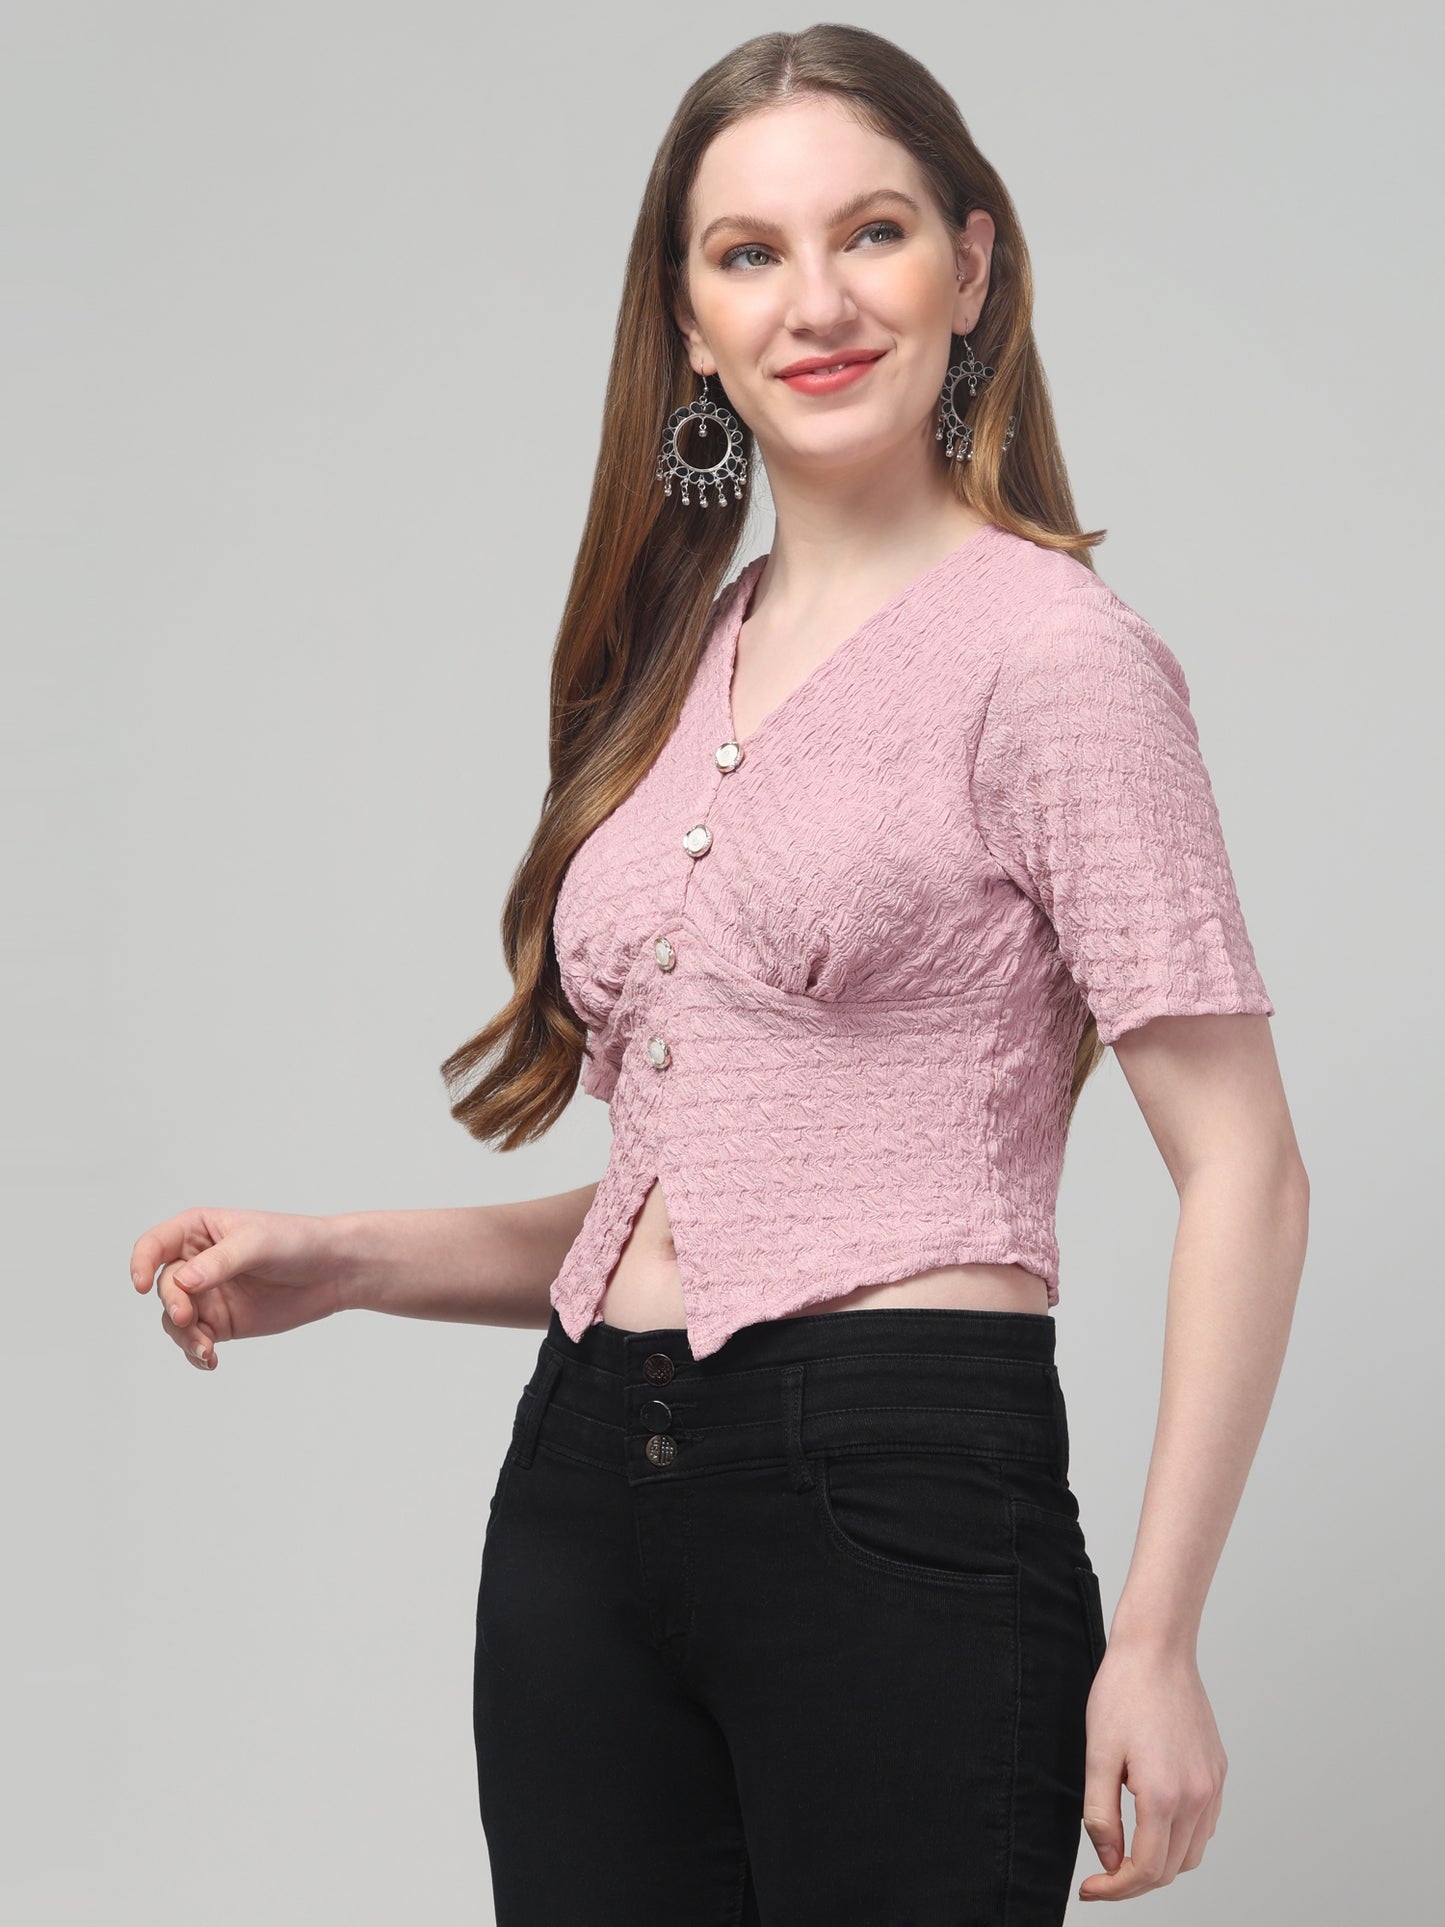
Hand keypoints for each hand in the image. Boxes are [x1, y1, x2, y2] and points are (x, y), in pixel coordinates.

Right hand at [129, 1205, 345, 1372]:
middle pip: (164, 1286)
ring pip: (174, 1319)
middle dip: (173, 1304)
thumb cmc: (296, 1241)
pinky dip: (196, 1353)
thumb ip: (220, 1262)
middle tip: (188, 1319)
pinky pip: (195, 1340)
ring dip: (183, 1337)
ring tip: (207, 1349)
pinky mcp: (221, 1322)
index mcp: (198, 1231)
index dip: (141, 1262)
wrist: (333, 1270)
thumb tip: (184, 1282)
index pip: (155, 1245)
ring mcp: (207, 1295)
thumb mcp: (258, 1243)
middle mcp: (195, 1263)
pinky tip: (211, 1361)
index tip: (140, 1285)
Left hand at [1078, 1637, 1226, 1900]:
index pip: (1146, 1870)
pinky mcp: (1218, 1772)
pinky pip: (1204, 1825)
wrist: (1158, 1648)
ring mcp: (1213, 1785)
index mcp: (1164, 1796)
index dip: (1115, 1889)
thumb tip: (1109, 1861)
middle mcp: (1198, 1797)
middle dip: (1134, 1881)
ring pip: (1191, 1852)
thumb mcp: (1098, 1754)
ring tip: (1126, 1848)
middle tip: (1102, 1874)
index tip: (1090, 1888)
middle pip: (1171, 1869)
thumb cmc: (1123, 1693)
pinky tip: (1154, 1822)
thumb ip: (1101, 1814)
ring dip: (1160, 1862)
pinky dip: (1180, 1838)